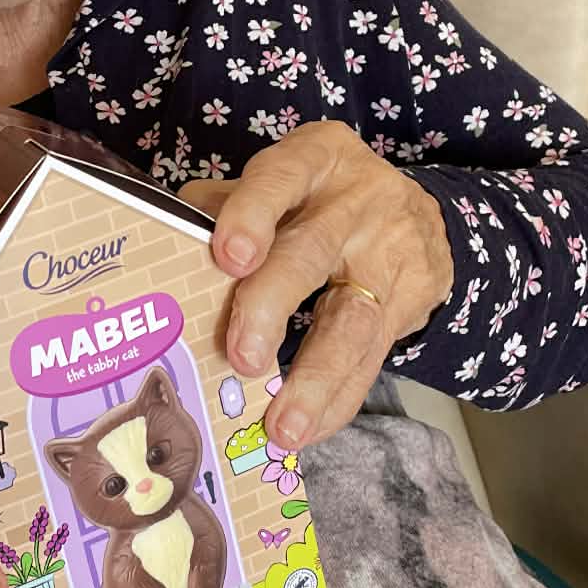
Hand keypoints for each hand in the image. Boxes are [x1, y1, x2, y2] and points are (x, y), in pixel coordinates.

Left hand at [179, 121, 454, 452]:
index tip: (226, 256)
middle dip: (272, 304)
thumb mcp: (283, 183)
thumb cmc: (320, 199)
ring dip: (314, 378)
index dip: (251, 214)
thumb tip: (170, 240)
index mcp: (316, 159)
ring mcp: (392, 252)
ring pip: (353, 319)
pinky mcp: (412, 300)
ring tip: (282, 425)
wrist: (417, 214)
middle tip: (240, 355)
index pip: (280, 179)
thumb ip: (228, 207)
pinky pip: (372, 357)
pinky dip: (337, 399)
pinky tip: (308, 429)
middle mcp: (359, 200)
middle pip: (311, 252)